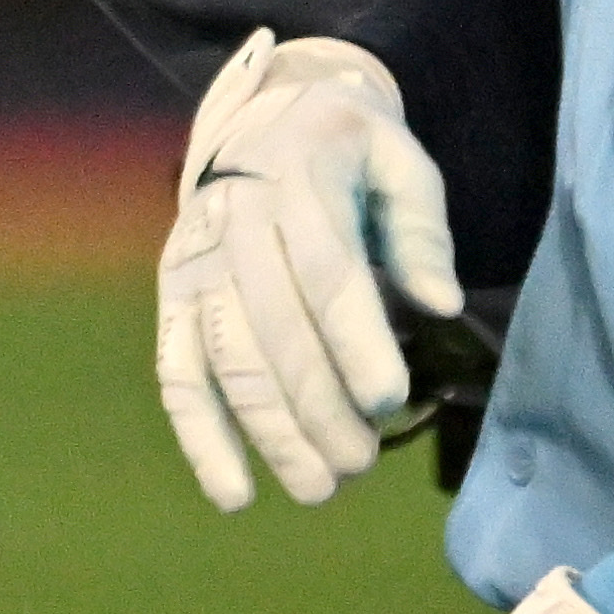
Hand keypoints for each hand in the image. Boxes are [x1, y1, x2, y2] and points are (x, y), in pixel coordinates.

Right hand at [157, 31, 461, 509]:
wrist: (261, 120)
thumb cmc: (344, 150)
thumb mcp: (397, 158)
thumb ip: (421, 227)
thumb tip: (442, 304)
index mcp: (298, 180)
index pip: (325, 272)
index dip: (355, 341)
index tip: (390, 401)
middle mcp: (235, 224)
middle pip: (275, 329)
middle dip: (318, 406)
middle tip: (362, 462)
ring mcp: (195, 265)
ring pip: (228, 361)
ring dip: (270, 433)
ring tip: (321, 486)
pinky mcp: (172, 299)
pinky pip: (177, 374)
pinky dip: (200, 438)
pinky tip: (235, 493)